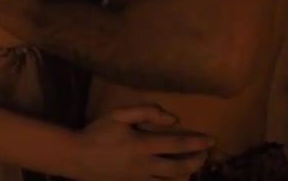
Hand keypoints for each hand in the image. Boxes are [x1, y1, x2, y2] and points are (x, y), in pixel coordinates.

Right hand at [71, 105, 212, 180]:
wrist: (76, 157)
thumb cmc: (98, 133)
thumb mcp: (120, 115)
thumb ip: (146, 112)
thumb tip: (172, 118)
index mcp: (142, 145)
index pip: (177, 144)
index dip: (197, 143)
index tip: (211, 140)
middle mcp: (143, 165)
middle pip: (177, 169)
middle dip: (195, 163)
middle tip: (205, 156)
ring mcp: (137, 179)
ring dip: (183, 175)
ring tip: (192, 167)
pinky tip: (171, 178)